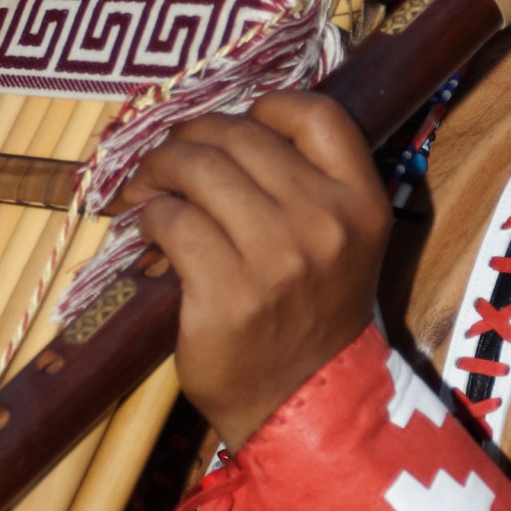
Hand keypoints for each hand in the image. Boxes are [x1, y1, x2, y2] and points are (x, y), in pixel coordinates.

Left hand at [124, 92, 392, 450]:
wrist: (302, 403)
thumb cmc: (313, 316)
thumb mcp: (342, 244)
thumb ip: (310, 185)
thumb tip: (230, 129)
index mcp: (363, 203)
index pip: (318, 116)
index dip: (268, 106)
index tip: (237, 124)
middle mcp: (324, 223)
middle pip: (241, 136)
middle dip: (191, 138)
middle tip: (168, 157)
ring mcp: (275, 258)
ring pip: (198, 170)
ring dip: (159, 170)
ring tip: (148, 186)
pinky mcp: (224, 291)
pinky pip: (172, 220)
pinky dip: (150, 216)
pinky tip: (147, 229)